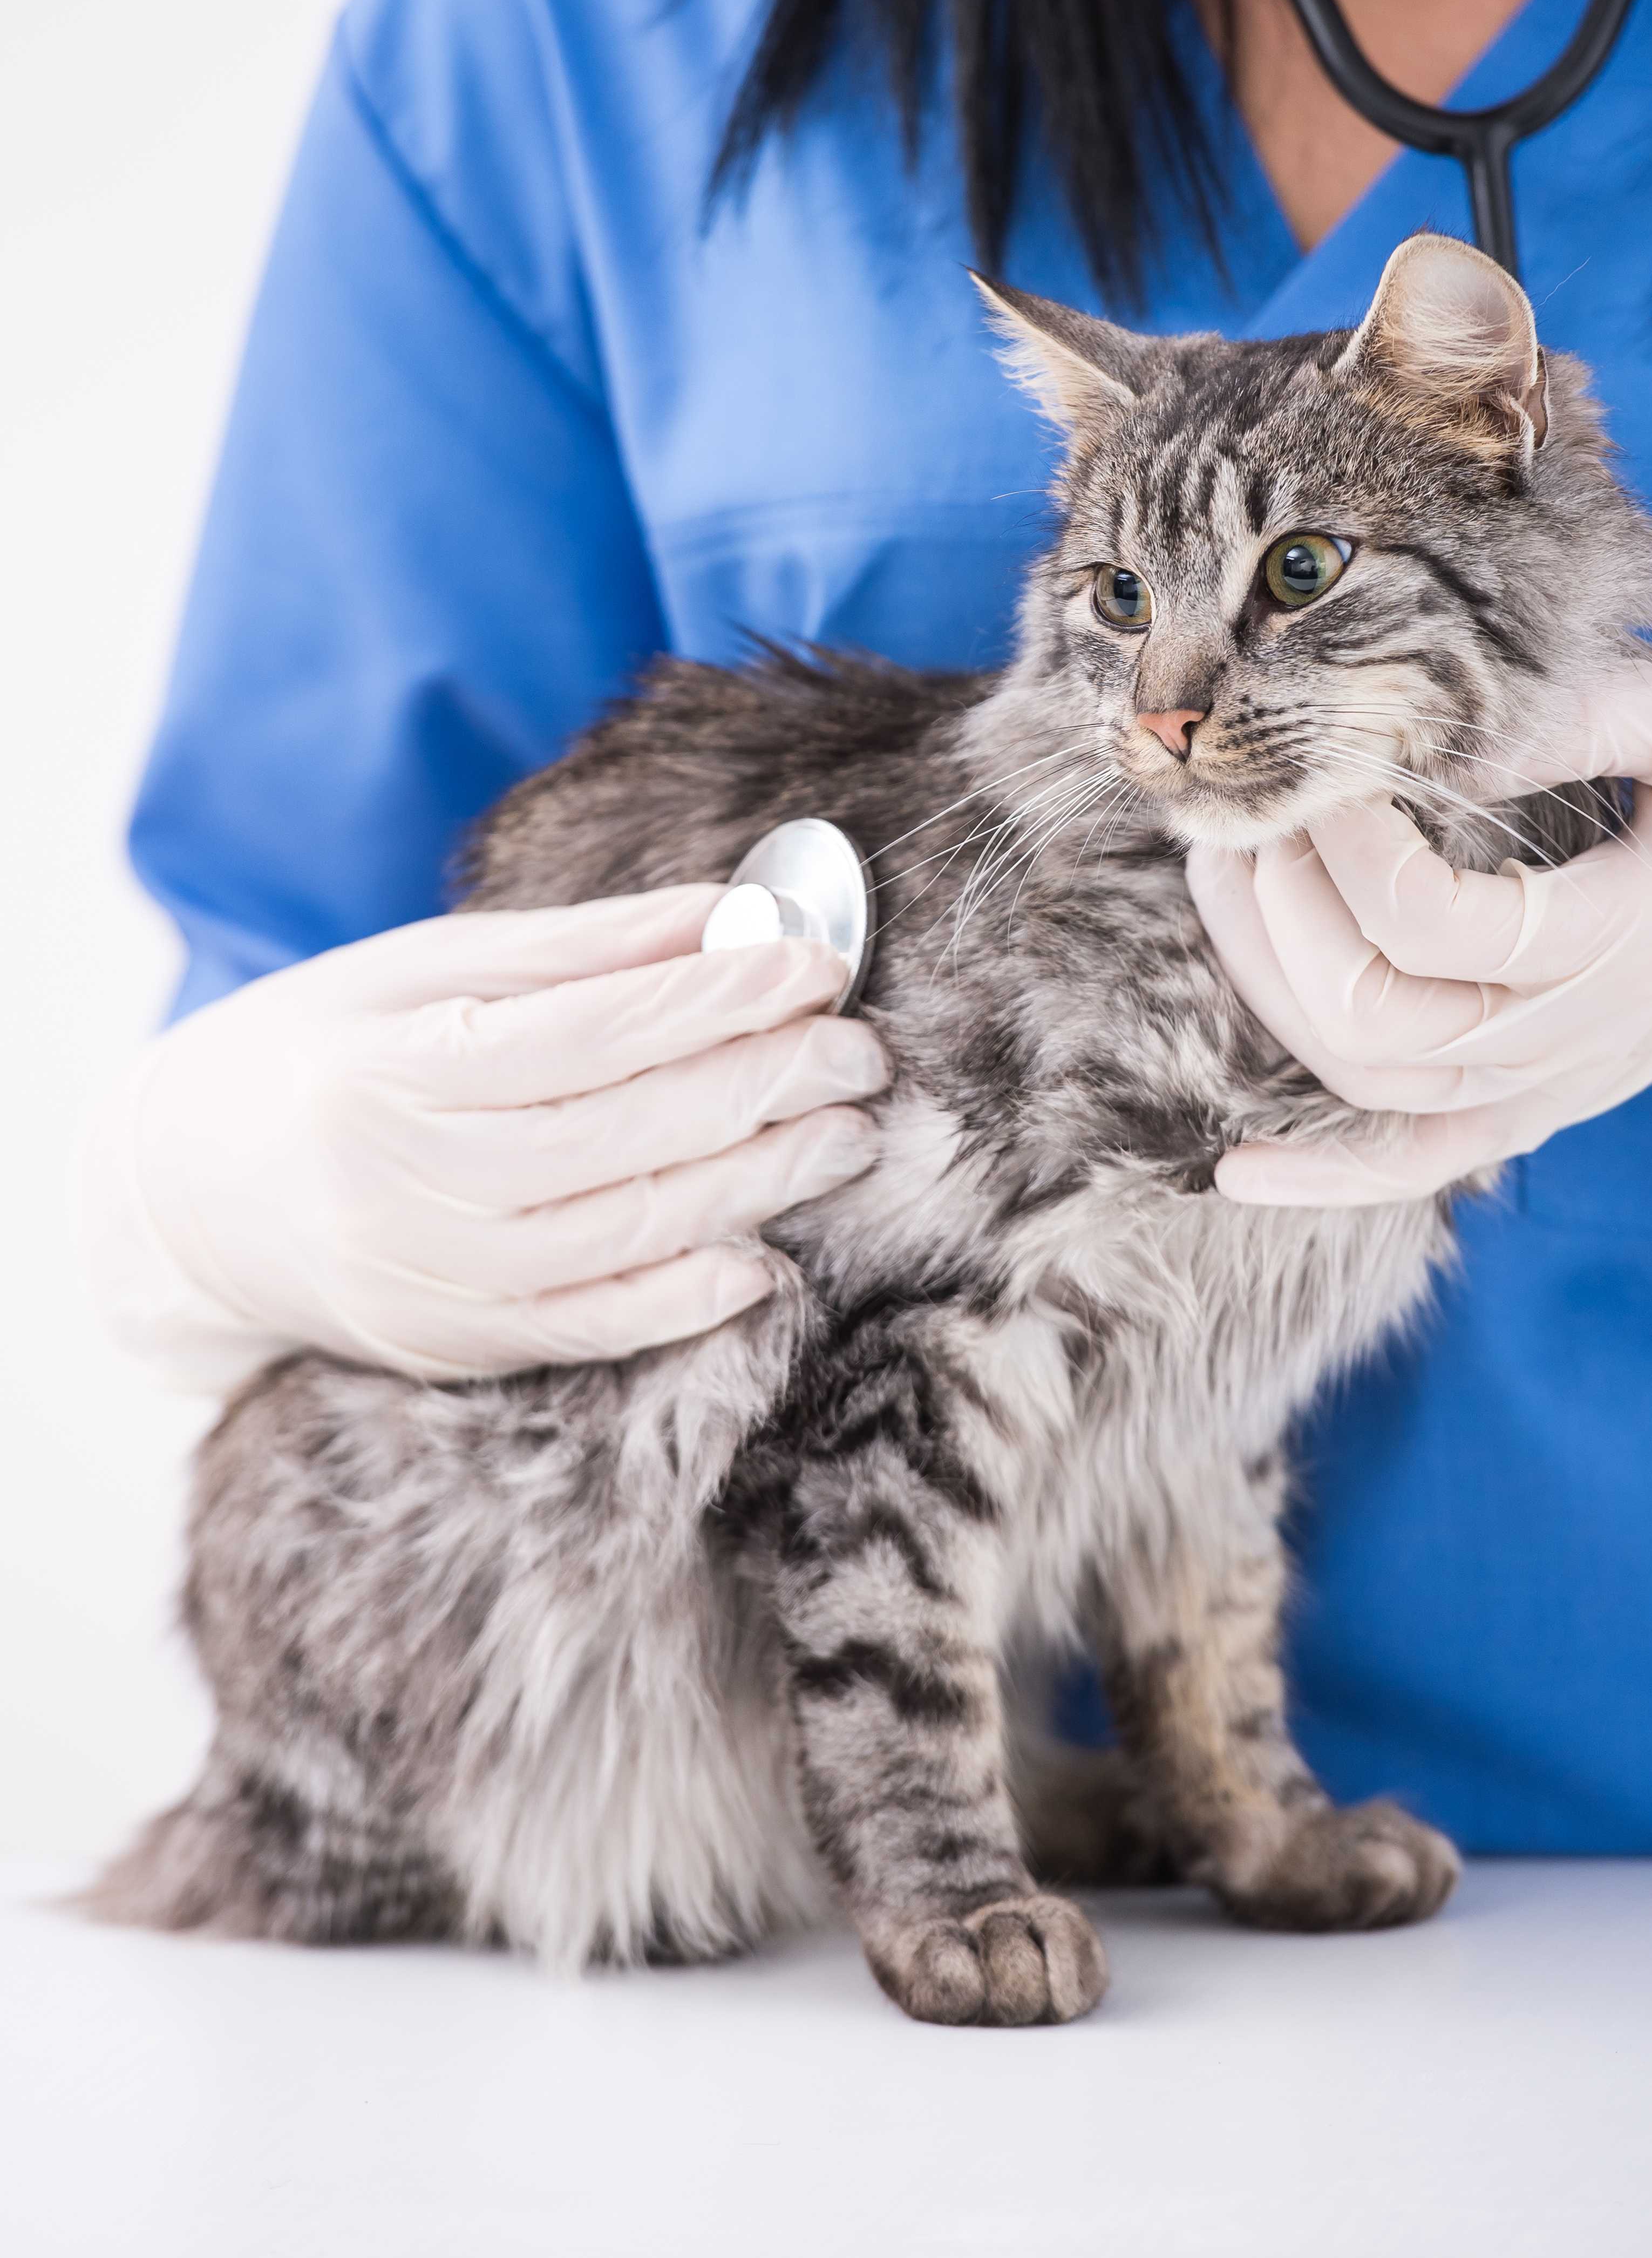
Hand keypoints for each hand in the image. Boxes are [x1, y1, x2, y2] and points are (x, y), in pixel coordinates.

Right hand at [78, 884, 888, 1384]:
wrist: (186, 1197)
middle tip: (859, 1050)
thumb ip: (577, 949)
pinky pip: (592, 1326)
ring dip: (755, 1183)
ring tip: (845, 1131)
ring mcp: (435, 1278)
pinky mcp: (455, 1345)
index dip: (714, 998)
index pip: (592, 1032)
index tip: (813, 963)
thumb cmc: (319, 1053)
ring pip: (626, 1230)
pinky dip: (684, 1297)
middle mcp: (414, 1181)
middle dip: (761, 1086)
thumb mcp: (419, 972)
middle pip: (625, 1132)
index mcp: (399, 1066)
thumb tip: (724, 911)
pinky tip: (764, 1260)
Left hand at [1187, 655, 1651, 1205]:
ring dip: (1269, 985)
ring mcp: (1557, 1086)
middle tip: (1256, 804)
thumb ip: (1573, 715)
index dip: (1351, 843)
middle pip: (1375, 1019)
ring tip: (1228, 873)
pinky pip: (1419, 1167)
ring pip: (1371, 1085)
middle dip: (1280, 910)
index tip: (1335, 754)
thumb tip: (1432, 717)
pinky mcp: (1542, 1104)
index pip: (1434, 923)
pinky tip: (1238, 1169)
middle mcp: (1580, 1036)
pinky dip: (1326, 1177)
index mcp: (1626, 935)